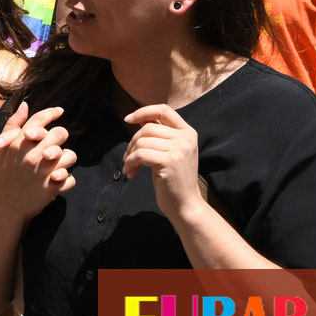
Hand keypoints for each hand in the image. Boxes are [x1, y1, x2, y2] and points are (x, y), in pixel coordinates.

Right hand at [0, 102, 75, 219]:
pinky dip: (66, 180)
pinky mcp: (52, 188)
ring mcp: (44, 172)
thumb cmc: (3, 175)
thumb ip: (13, 125)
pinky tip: (56, 180)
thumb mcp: (2, 148)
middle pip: (60, 134)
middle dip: (60, 138)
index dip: (52, 113)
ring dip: (66, 160)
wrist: (3, 206)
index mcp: (20, 144)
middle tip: (54, 145)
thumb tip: (25, 105)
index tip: (59, 111)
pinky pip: (70, 179)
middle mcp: (33, 155)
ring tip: (57, 164)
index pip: (40, 120)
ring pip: (70, 156)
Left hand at [122, 104, 204, 221]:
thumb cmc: (174, 179)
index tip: (128, 119)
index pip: (163, 109)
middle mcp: (186, 138)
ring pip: (142, 141)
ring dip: (130, 155)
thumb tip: (139, 118)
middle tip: (128, 158)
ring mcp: (179, 149)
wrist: (185, 205)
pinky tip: (131, 173)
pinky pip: (140, 154)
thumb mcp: (170, 152)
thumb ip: (160, 135)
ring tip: (131, 168)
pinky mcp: (169, 161)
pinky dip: (130, 163)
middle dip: (132, 142)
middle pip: (148, 127)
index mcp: (188, 132)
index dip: (143, 111)